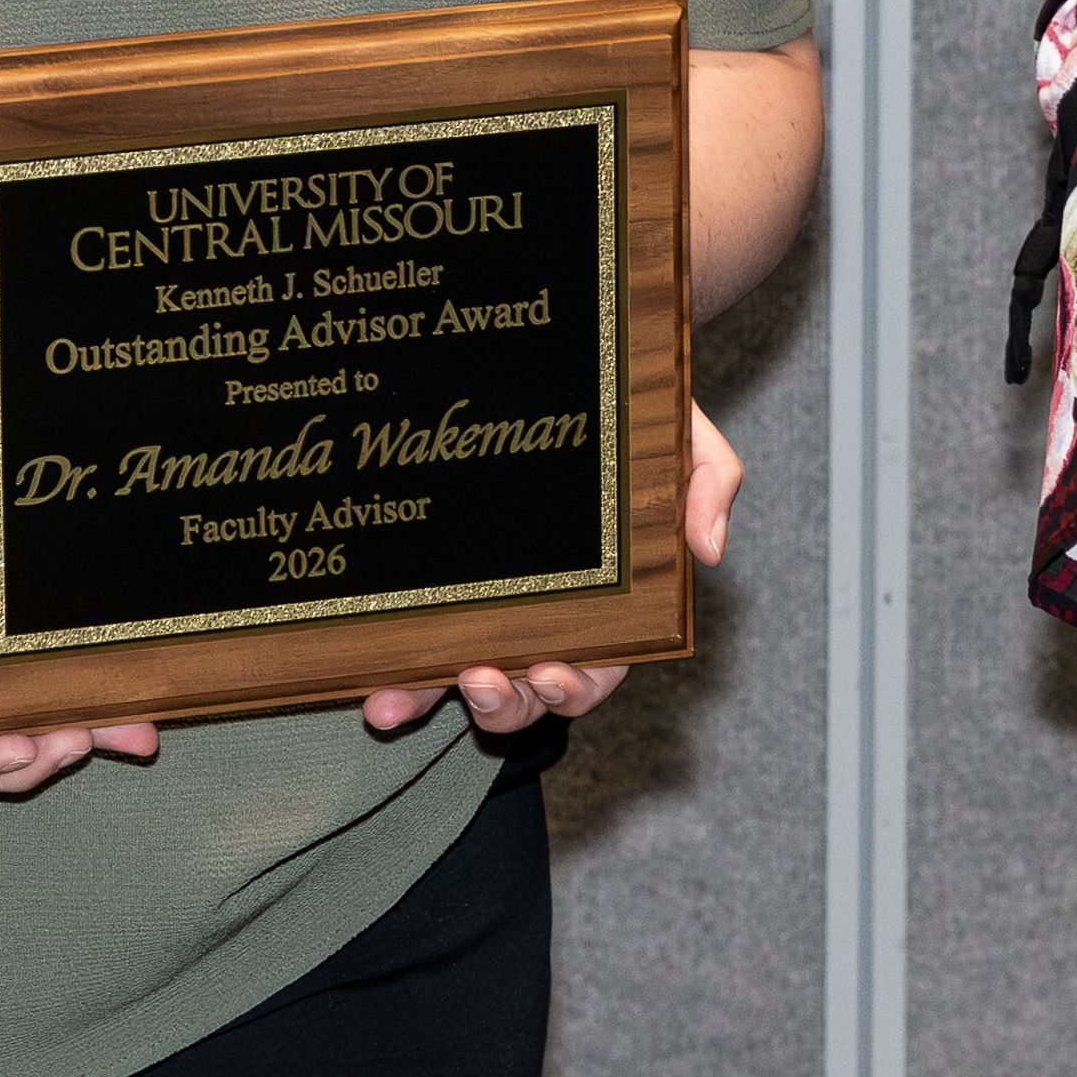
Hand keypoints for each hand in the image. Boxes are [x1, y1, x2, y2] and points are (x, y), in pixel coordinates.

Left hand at [358, 402, 741, 735]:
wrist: (590, 371)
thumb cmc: (643, 420)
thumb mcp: (689, 442)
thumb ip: (709, 485)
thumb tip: (709, 547)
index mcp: (610, 608)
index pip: (594, 669)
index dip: (572, 686)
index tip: (551, 672)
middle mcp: (548, 622)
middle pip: (527, 694)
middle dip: (502, 705)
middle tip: (479, 683)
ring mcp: (492, 612)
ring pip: (462, 682)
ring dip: (430, 704)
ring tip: (395, 704)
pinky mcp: (444, 592)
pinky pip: (419, 645)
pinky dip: (395, 672)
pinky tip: (366, 680)